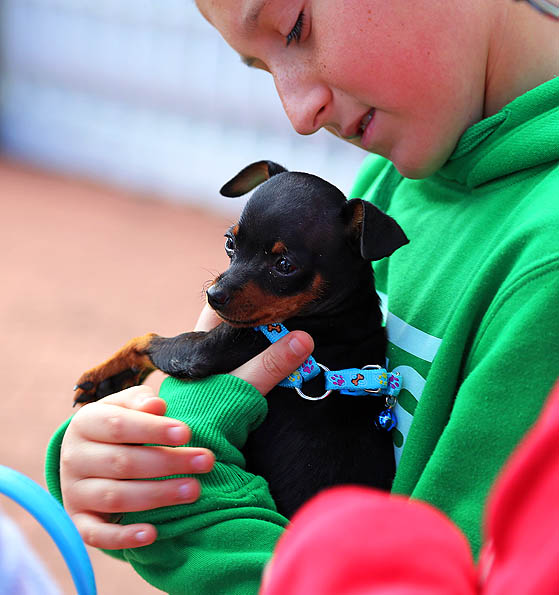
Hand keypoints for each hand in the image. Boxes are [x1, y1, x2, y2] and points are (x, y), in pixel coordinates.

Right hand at [60, 386, 215, 549]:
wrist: (88, 453)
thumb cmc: (119, 424)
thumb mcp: (126, 405)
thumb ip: (141, 402)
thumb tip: (157, 406)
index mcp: (85, 423)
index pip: (118, 425)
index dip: (153, 429)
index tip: (187, 433)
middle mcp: (74, 458)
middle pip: (123, 462)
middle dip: (169, 463)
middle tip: (207, 461)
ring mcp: (74, 492)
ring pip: (116, 497)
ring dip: (158, 495)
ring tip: (195, 490)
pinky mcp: (79, 520)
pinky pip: (96, 534)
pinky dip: (123, 537)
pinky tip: (152, 534)